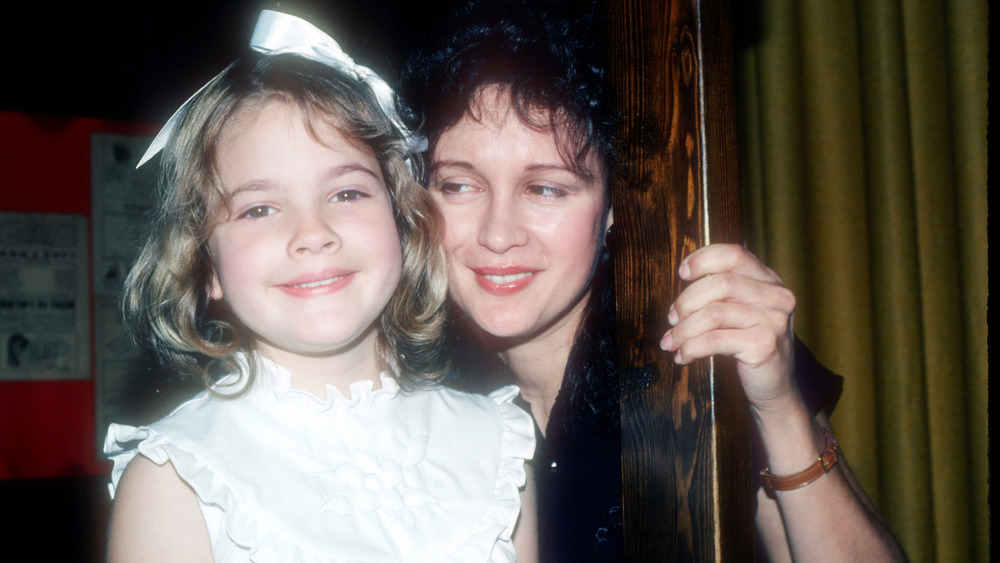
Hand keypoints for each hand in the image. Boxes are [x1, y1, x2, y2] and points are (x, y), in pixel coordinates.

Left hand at [659, 244, 797, 411]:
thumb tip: (683, 278)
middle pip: (719, 283)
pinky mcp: (763, 345)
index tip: (682, 272)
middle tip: (671, 319)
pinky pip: (714, 340)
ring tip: (671, 342)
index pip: (734, 255)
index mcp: (770, 282)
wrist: (776, 389)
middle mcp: (776, 297)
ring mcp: (773, 320)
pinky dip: (691, 348)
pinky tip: (683, 356)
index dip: (703, 259)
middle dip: (686, 301)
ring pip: (713, 313)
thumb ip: (723, 292)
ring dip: (683, 330)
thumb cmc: (751, 348)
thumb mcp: (743, 312)